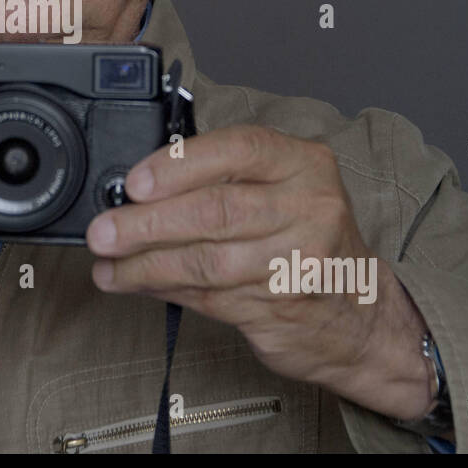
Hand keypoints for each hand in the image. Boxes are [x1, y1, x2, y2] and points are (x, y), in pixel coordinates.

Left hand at [84, 124, 435, 420]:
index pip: (237, 150)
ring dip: (145, 264)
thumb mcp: (283, 190)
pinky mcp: (281, 307)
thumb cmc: (308, 240)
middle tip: (104, 231)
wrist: (363, 317)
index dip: (177, 166)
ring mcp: (299, 261)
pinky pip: (208, 296)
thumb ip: (225, 180)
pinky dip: (164, 288)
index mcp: (305, 164)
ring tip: (109, 264)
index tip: (132, 183)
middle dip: (146, 223)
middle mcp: (310, 208)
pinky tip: (137, 283)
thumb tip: (138, 189)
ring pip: (206, 261)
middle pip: (215, 211)